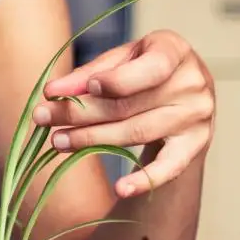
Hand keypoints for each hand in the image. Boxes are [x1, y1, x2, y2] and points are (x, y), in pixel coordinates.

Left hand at [32, 29, 214, 196]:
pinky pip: (169, 167)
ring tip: (58, 141)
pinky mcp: (194, 145)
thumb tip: (52, 92)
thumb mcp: (119, 60)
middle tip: (43, 117)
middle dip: (80, 113)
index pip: (148, 68)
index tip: (81, 88)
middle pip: (129, 105)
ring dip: (92, 140)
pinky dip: (144, 180)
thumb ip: (89, 74)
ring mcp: (196, 116)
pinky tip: (121, 189)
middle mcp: (192, 82)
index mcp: (174, 50)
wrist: (183, 92)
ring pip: (137, 132)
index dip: (115, 81)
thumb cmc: (143, 69)